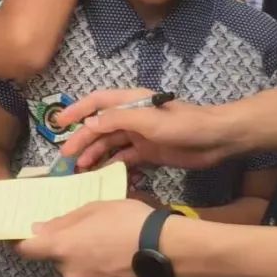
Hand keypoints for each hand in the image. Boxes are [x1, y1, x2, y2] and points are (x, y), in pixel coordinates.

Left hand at [18, 199, 151, 276]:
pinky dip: (102, 274)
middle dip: (69, 249)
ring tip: (111, 249)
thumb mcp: (96, 209)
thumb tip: (39, 229)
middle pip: (58, 260)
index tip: (23, 236)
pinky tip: (120, 263)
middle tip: (92, 234)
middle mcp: (68, 272)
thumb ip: (64, 221)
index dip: (22, 242)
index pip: (26, 250)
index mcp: (61, 247)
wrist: (165, 251)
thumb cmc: (128, 221)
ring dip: (86, 262)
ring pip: (78, 272)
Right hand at [57, 91, 230, 171]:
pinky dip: (113, 165)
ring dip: (95, 155)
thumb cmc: (186, 124)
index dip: (77, 110)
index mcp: (132, 101)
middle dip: (82, 140)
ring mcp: (141, 136)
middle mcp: (134, 117)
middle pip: (101, 127)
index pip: (98, 102)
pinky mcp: (150, 152)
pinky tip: (103, 175)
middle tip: (66, 157)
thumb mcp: (150, 120)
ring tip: (81, 170)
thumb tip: (89, 124)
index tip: (58, 122)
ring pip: (111, 145)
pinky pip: (125, 158)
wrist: (217, 140)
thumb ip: (119, 119)